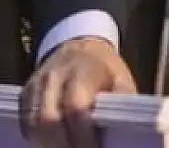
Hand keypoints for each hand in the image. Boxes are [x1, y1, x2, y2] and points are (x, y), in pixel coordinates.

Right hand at [19, 38, 136, 147]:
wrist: (82, 49)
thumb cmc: (106, 70)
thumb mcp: (122, 80)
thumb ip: (121, 102)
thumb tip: (122, 126)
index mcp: (84, 71)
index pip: (76, 107)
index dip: (83, 134)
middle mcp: (55, 76)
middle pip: (49, 119)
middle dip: (63, 143)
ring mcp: (37, 84)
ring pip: (34, 122)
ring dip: (49, 142)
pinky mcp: (26, 93)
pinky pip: (27, 120)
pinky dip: (38, 136)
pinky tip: (53, 141)